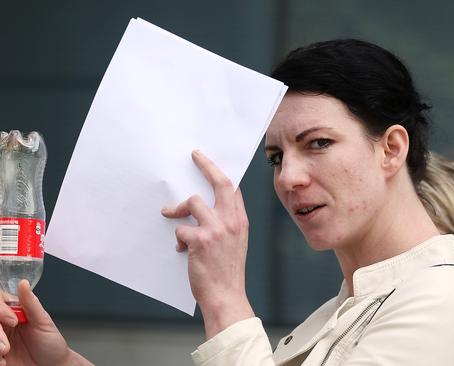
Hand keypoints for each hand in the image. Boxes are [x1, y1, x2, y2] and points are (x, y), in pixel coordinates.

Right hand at [0, 280, 90, 365]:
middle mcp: (3, 324)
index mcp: (14, 312)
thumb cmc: (51, 344)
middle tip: (6, 347)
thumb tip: (23, 283)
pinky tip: (3, 361)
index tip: (13, 321)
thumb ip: (31, 304)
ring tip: (6, 354)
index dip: (1, 310)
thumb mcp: (43, 322)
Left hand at [162, 150, 253, 338]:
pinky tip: (181, 251)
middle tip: (195, 156)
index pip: (233, 188)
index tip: (208, 163)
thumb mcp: (236, 242)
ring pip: (193, 202)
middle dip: (206, 165)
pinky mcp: (200, 240)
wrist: (225, 295)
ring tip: (170, 215)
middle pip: (220, 183)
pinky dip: (179, 240)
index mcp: (241, 221)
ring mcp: (217, 229)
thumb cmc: (227, 271)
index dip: (220, 173)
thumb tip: (205, 208)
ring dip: (178, 210)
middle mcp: (232, 221)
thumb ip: (226, 223)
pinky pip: (181, 229)